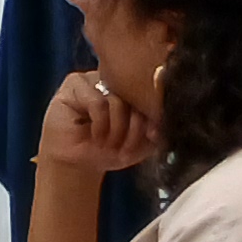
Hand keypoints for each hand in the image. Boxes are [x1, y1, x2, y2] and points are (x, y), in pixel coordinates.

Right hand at [34, 64, 158, 180]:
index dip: (154, 117)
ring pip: (118, 99)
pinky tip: (96, 135)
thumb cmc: (108, 150)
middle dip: (136, 127)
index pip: (152, 93)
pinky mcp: (74, 84)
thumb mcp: (141, 143)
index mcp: (133, 89)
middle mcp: (115, 80)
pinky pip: (97, 102)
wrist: (76, 162)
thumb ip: (157, 130)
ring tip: (108, 144)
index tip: (152, 137)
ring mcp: (94, 79)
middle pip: (137, 95)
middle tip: (127, 148)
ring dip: (117, 129)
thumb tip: (166, 119)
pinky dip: (100, 125)